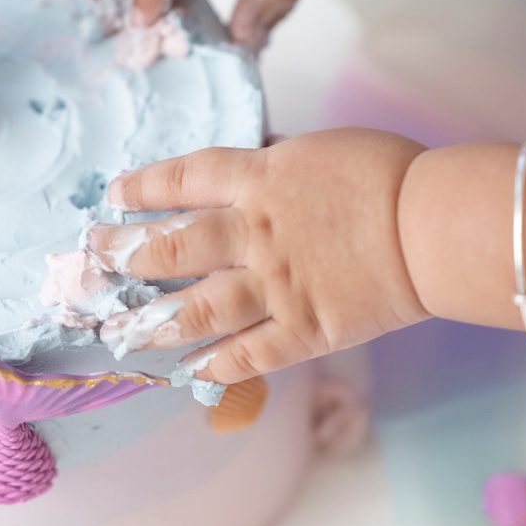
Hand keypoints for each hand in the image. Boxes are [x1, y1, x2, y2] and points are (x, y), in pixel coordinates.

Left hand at [87, 129, 430, 384]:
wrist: (431, 225)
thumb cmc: (390, 176)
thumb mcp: (321, 152)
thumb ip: (278, 169)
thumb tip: (256, 173)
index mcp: (261, 180)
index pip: (186, 180)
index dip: (145, 188)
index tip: (115, 196)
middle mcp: (254, 233)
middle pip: (174, 246)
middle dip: (127, 256)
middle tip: (94, 264)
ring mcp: (275, 285)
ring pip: (197, 308)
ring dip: (154, 323)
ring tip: (122, 333)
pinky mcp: (303, 329)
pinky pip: (247, 355)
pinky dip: (215, 366)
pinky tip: (190, 373)